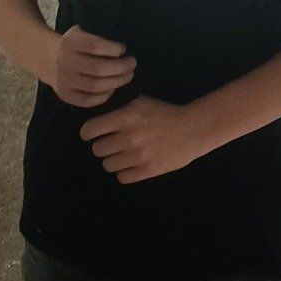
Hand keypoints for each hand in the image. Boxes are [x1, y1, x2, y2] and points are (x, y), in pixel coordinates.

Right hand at [49, 26, 134, 108]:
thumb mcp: (79, 34)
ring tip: (127, 76)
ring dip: (116, 82)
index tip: (123, 50)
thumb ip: (96, 40)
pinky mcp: (64, 95)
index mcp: (69, 43)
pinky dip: (103, 96)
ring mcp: (63, 80)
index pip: (94, 46)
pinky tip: (112, 89)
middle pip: (97, 68)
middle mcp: (64, 61)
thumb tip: (123, 54)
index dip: (112, 49)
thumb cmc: (72, 45)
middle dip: (120, 67)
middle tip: (132, 65)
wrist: (47, 59)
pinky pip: (87, 100)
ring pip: (94, 86)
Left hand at [80, 96, 206, 184]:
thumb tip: (97, 118)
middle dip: (102, 147)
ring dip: (113, 160)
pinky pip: (122, 177)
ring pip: (108, 165)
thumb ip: (119, 110)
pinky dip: (124, 172)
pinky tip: (132, 165)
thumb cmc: (164, 113)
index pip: (90, 130)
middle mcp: (128, 137)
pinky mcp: (147, 170)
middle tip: (112, 144)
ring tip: (123, 155)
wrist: (193, 129)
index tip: (91, 134)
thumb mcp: (140, 103)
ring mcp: (138, 156)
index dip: (88, 133)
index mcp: (125, 117)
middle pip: (97, 150)